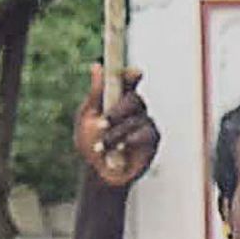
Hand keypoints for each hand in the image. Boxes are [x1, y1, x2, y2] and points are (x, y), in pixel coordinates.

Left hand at [76, 74, 160, 190]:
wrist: (99, 172)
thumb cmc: (90, 142)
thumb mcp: (87, 116)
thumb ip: (95, 93)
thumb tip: (97, 66)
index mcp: (116, 98)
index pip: (127, 81)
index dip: (132, 75)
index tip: (135, 73)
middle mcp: (133, 108)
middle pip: (134, 99)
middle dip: (118, 110)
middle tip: (104, 122)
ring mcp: (144, 123)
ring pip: (137, 120)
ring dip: (117, 133)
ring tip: (102, 146)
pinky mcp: (152, 139)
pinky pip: (145, 134)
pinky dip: (130, 140)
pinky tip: (120, 148)